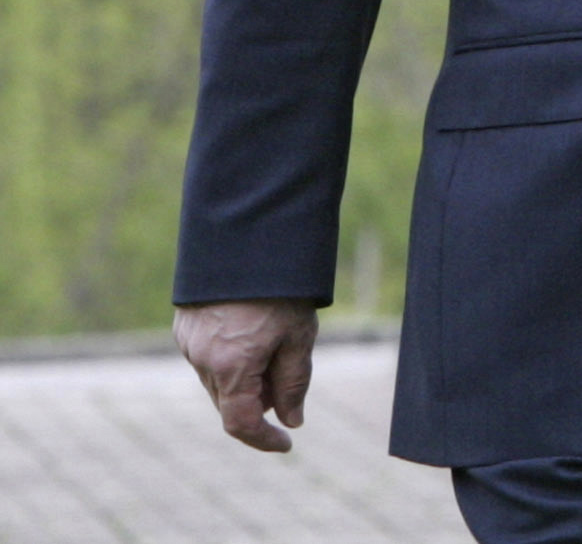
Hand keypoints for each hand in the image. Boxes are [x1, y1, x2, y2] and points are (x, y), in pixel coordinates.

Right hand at [174, 299, 317, 451]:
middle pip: (229, 402)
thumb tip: (291, 419)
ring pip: (217, 381)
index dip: (263, 439)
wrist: (247, 236)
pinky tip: (253, 334)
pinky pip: (207, 358)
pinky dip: (229, 361)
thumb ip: (294, 382)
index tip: (286, 443)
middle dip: (259, 403)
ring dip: (244, 381)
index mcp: (231, 365)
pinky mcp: (185, 326)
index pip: (240, 423)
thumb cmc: (280, 287)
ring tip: (276, 346)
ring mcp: (188, 342)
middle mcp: (202, 359)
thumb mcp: (298, 335)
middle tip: (289, 383)